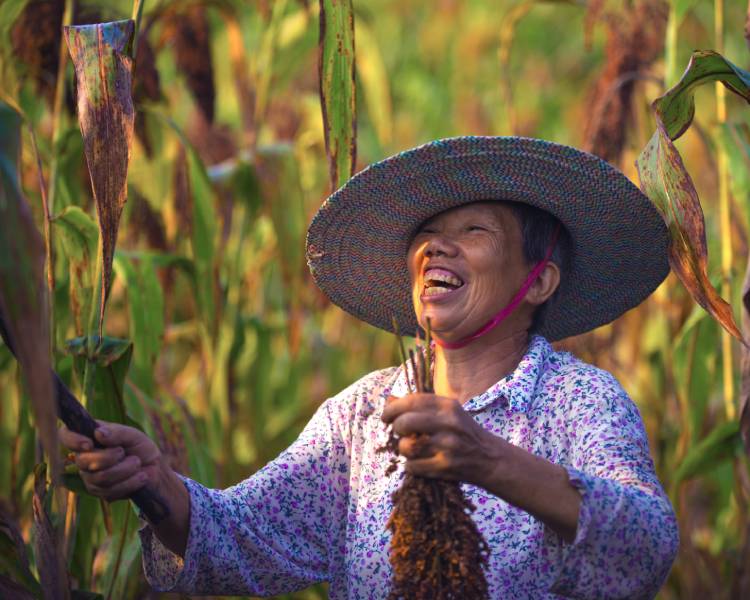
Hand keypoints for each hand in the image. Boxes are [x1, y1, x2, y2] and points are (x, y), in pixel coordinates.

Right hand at [59, 421, 165, 501]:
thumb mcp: (133, 435)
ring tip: (137, 463)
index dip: (72, 440)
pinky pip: (110, 491)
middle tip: (124, 452)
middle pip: (83, 461)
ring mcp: (90, 477)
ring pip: (100, 477)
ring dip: (125, 469)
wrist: (155, 469)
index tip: (89, 444)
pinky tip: (140, 476)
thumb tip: (98, 433)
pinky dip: (130, 482)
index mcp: (89, 438)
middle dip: (109, 457)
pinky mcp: (101, 493)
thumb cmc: (140, 447)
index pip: (65, 435)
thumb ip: (117, 432)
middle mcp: (84, 458)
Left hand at [381, 393, 504, 485]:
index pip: (411, 401)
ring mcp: (447, 446)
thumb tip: (389, 400)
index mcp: (448, 406)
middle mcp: (448, 423)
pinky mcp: (445, 467)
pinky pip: (412, 466)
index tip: (386, 416)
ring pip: (407, 446)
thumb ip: (420, 405)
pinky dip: (410, 465)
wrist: (490, 458)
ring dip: (402, 448)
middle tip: (399, 432)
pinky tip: (418, 462)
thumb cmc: (463, 431)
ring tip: (410, 447)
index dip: (392, 408)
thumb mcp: (447, 411)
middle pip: (405, 423)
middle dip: (396, 428)